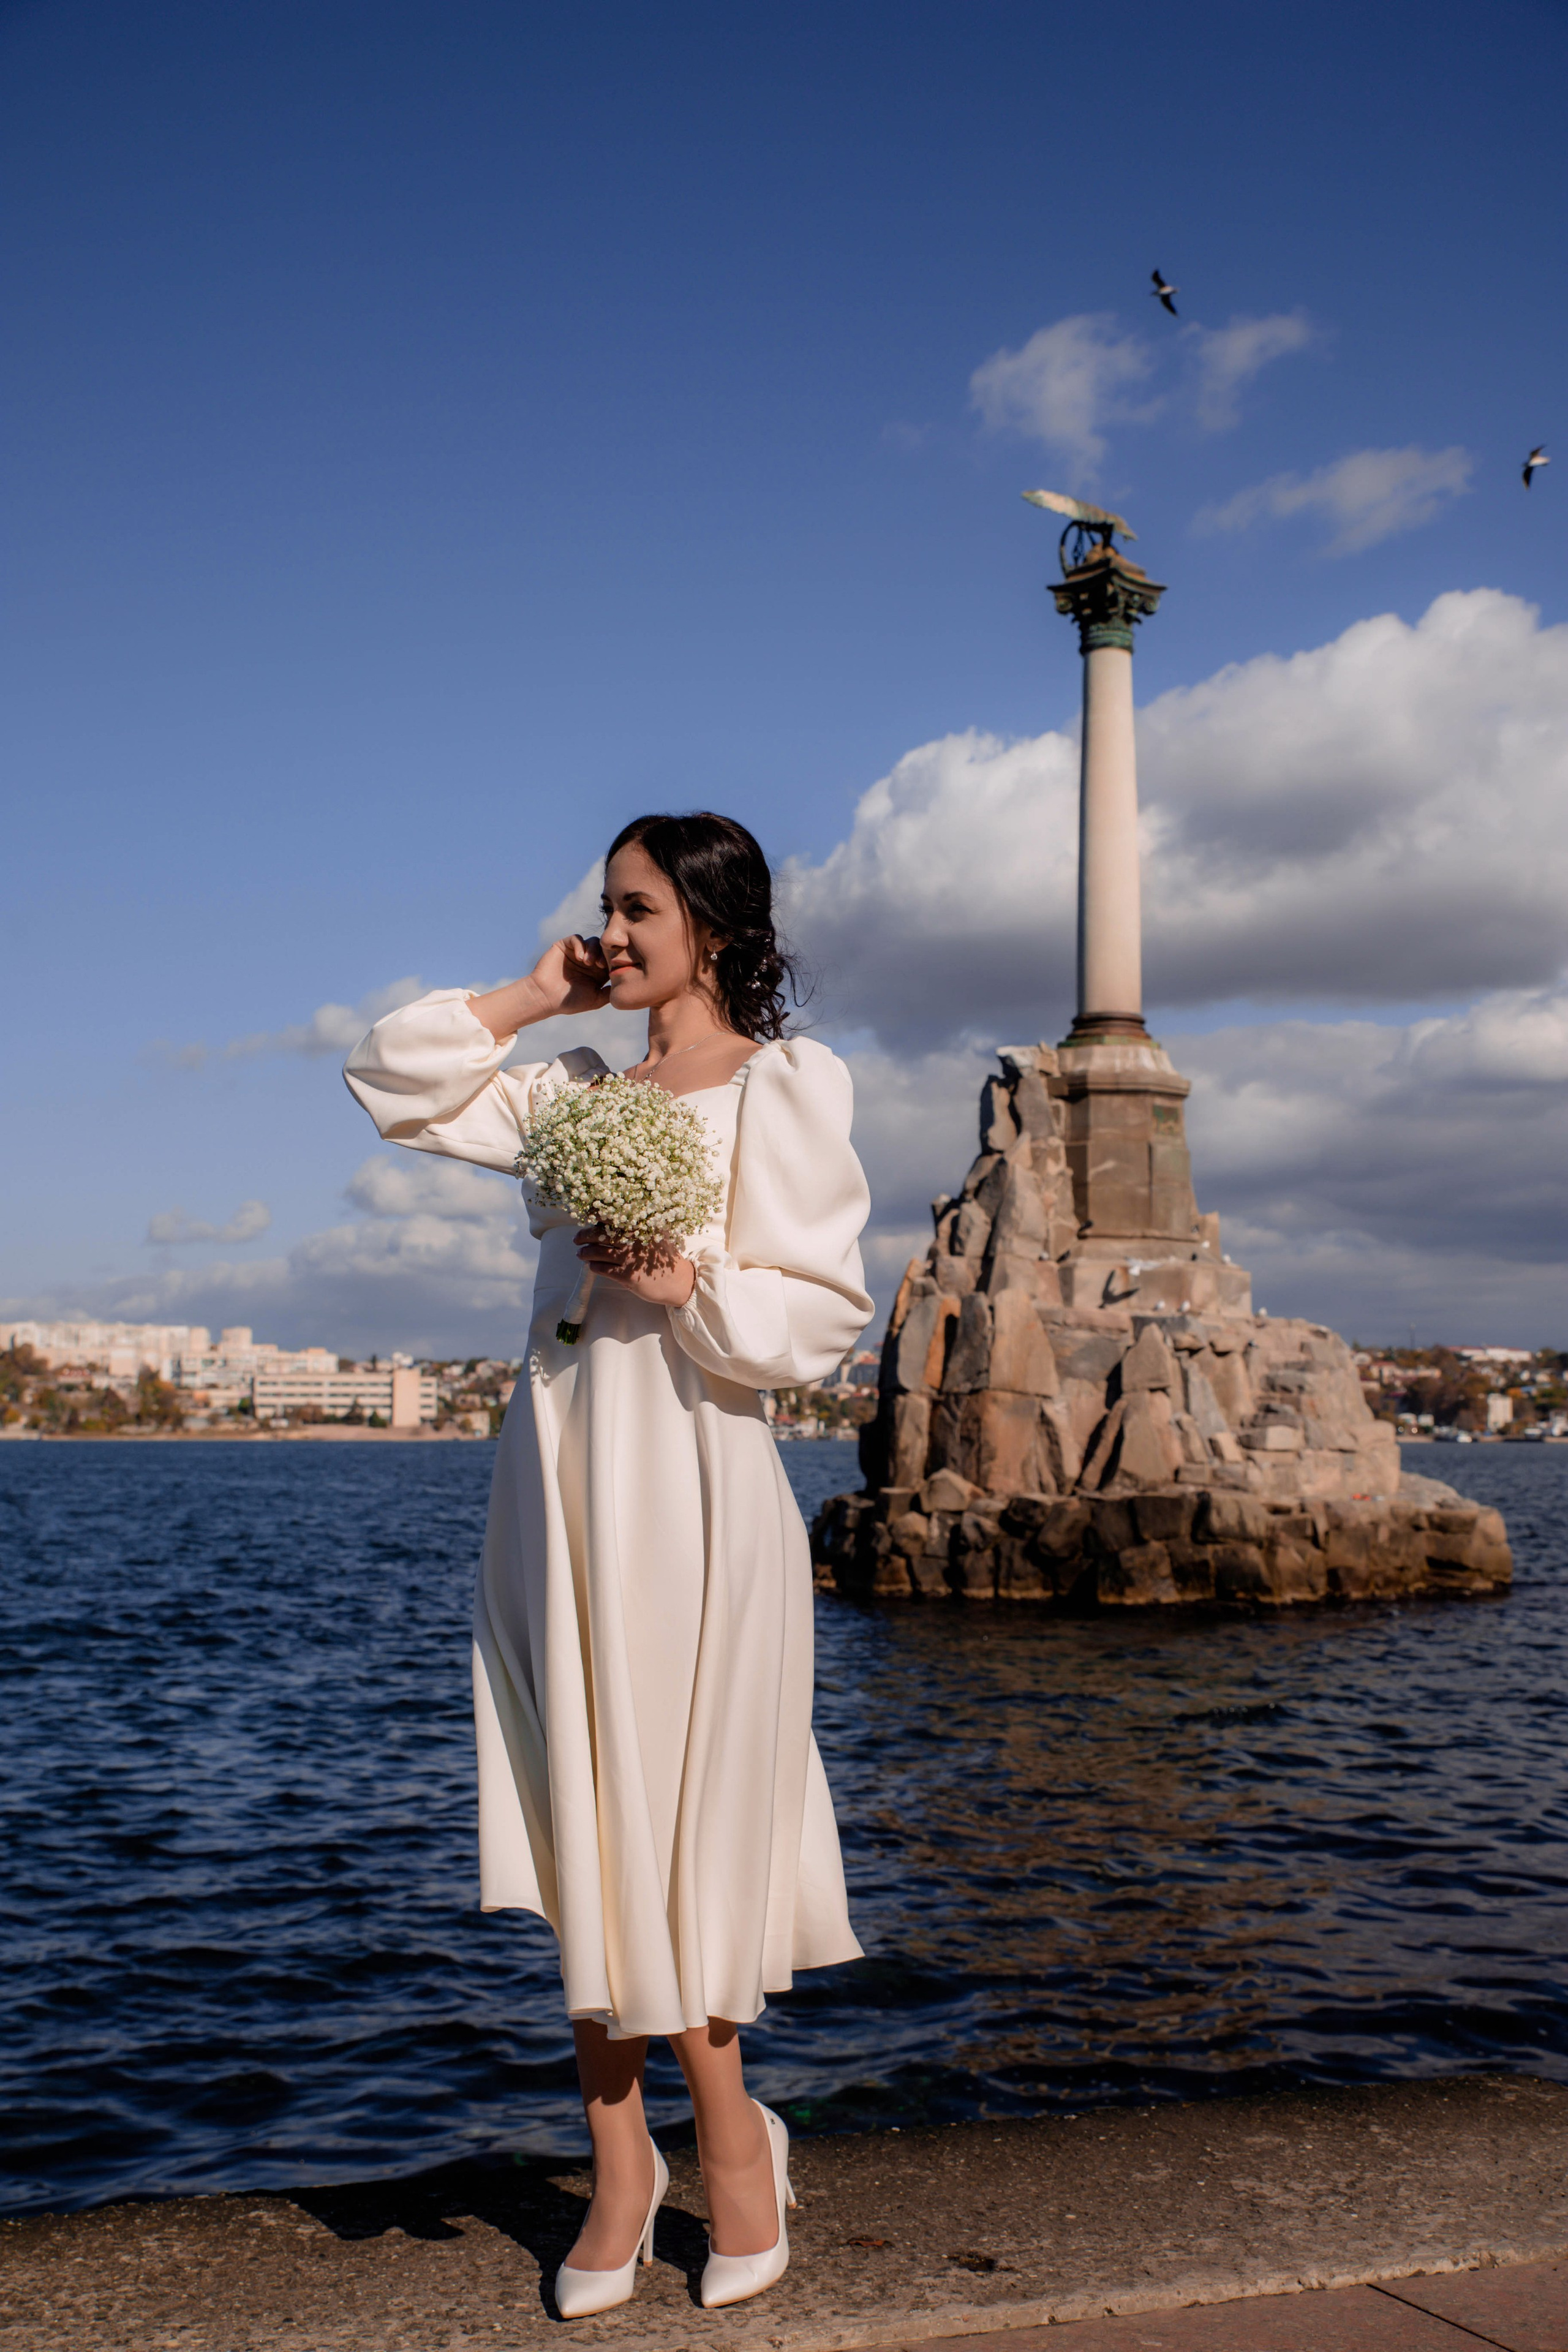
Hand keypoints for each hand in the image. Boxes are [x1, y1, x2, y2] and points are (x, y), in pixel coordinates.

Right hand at [468, 936, 607, 1039]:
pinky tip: (580, 958)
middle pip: (605, 948)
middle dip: (606, 955)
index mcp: (598, 972)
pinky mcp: (565, 946)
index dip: (615, 962)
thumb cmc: (569, 1001)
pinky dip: (580, 945)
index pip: (612, 960)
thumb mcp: (595, 999)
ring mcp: (577, 952)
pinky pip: (576, 939)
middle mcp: (589, 960)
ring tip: (589, 963)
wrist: (546, 997)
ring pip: (593, 942)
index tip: (614, 970)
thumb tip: (626, 986)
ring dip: (594, 950)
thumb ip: (610, 992)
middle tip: (603, 965)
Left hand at [575, 1226, 696, 1307]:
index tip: (587, 1213)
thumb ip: (640, 1226)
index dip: (597, 1214)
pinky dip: (594, 1266)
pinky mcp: (627, 1275)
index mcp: (640, 1227)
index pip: (614, 1216)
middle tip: (577, 1238)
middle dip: (584, 1235)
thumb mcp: (657, 1235)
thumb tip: (616, 1219)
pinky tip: (591, 1266)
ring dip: (585, 1252)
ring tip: (580, 1254)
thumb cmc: (665, 1258)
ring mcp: (630, 1258)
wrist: (678, 1281)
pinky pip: (603, 1269)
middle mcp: (634, 1240)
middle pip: (601, 1234)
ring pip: (599, 1252)